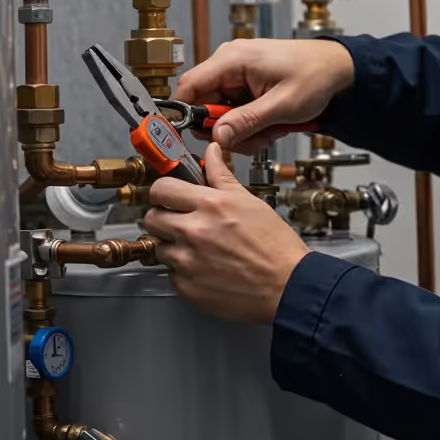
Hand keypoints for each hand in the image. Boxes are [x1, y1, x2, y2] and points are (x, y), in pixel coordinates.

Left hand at [143, 143, 309, 324]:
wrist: (288, 287)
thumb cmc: (275, 247)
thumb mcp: (249, 202)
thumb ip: (222, 175)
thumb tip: (212, 151)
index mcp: (209, 205)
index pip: (161, 189)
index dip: (164, 192)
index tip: (169, 197)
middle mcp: (193, 231)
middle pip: (151, 219)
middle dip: (163, 219)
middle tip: (181, 223)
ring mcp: (187, 261)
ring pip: (158, 247)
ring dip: (172, 247)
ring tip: (197, 249)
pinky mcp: (187, 287)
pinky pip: (171, 274)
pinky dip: (183, 272)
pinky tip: (204, 268)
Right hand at [176, 38, 354, 152]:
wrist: (338, 69)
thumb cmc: (316, 75)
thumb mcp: (282, 105)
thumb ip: (247, 121)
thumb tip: (217, 136)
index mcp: (232, 60)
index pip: (189, 86)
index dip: (184, 114)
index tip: (190, 137)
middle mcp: (230, 65)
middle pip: (206, 107)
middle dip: (229, 130)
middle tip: (255, 137)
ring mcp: (237, 76)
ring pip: (223, 115)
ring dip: (245, 131)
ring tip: (272, 129)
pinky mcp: (246, 87)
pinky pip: (237, 114)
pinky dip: (252, 126)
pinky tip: (272, 124)